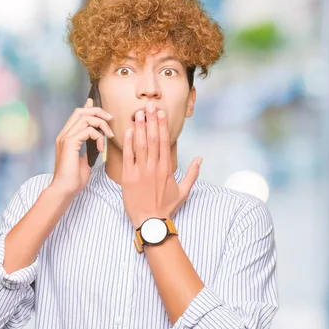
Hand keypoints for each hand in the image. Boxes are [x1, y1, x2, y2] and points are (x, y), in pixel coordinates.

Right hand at [50, 98, 114, 197]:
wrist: (65, 190)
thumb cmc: (74, 179)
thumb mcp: (85, 160)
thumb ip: (89, 148)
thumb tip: (97, 141)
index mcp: (67, 137)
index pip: (77, 115)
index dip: (90, 108)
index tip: (103, 111)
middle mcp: (64, 135)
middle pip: (80, 111)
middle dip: (98, 112)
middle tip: (110, 119)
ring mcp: (65, 138)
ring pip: (85, 118)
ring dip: (101, 123)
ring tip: (108, 135)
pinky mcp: (69, 143)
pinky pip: (87, 130)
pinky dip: (97, 136)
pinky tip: (100, 147)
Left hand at [121, 102, 202, 228]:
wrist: (151, 222)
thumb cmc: (167, 207)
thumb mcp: (184, 191)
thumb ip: (192, 173)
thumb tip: (200, 158)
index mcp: (166, 169)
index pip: (164, 142)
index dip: (162, 125)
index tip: (161, 112)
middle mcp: (154, 167)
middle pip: (152, 139)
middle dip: (151, 121)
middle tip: (149, 105)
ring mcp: (140, 172)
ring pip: (140, 145)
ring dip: (139, 128)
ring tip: (138, 114)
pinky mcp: (128, 177)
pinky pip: (128, 157)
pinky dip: (128, 143)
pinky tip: (128, 131)